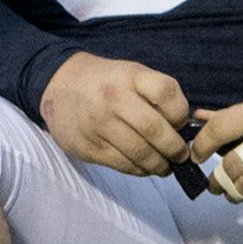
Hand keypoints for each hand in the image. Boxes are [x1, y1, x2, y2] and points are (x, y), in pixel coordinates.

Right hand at [39, 53, 191, 176]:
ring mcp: (100, 124)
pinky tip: (145, 167)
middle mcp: (115, 98)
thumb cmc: (105, 81)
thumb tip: (184, 126)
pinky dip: (139, 170)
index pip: (167, 92)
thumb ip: (155, 94)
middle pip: (155, 129)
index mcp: (130, 76)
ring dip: (159, 164)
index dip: (181, 112)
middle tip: (181, 156)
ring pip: (140, 153)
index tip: (183, 124)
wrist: (58, 84)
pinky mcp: (88, 146)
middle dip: (175, 148)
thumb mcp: (130, 73)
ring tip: (166, 166)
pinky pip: (122, 164)